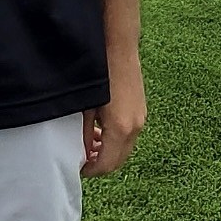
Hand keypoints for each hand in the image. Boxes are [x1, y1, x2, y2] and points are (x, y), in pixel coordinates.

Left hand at [81, 48, 146, 177]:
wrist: (119, 49)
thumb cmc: (99, 75)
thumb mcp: (85, 108)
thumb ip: (83, 134)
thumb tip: (82, 152)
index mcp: (119, 128)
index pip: (106, 164)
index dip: (91, 171)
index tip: (78, 168)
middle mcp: (134, 127)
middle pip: (118, 161)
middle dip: (100, 164)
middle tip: (83, 160)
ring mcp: (141, 119)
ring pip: (125, 149)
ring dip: (109, 152)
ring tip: (89, 145)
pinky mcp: (141, 111)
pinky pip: (130, 136)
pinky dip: (116, 141)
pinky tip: (100, 132)